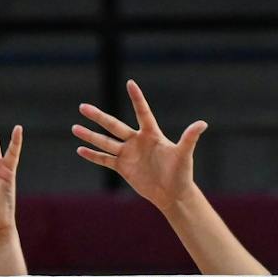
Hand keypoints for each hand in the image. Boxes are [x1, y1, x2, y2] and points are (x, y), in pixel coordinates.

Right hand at [73, 80, 207, 214]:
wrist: (172, 193)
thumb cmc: (181, 172)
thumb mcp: (184, 154)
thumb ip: (189, 137)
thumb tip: (202, 123)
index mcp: (151, 134)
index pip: (142, 112)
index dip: (137, 99)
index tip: (130, 83)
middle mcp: (137, 141)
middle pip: (114, 125)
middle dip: (98, 117)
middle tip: (83, 107)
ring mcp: (128, 154)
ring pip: (105, 142)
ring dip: (90, 136)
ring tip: (75, 128)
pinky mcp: (123, 167)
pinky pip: (105, 160)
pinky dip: (93, 156)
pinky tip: (80, 150)